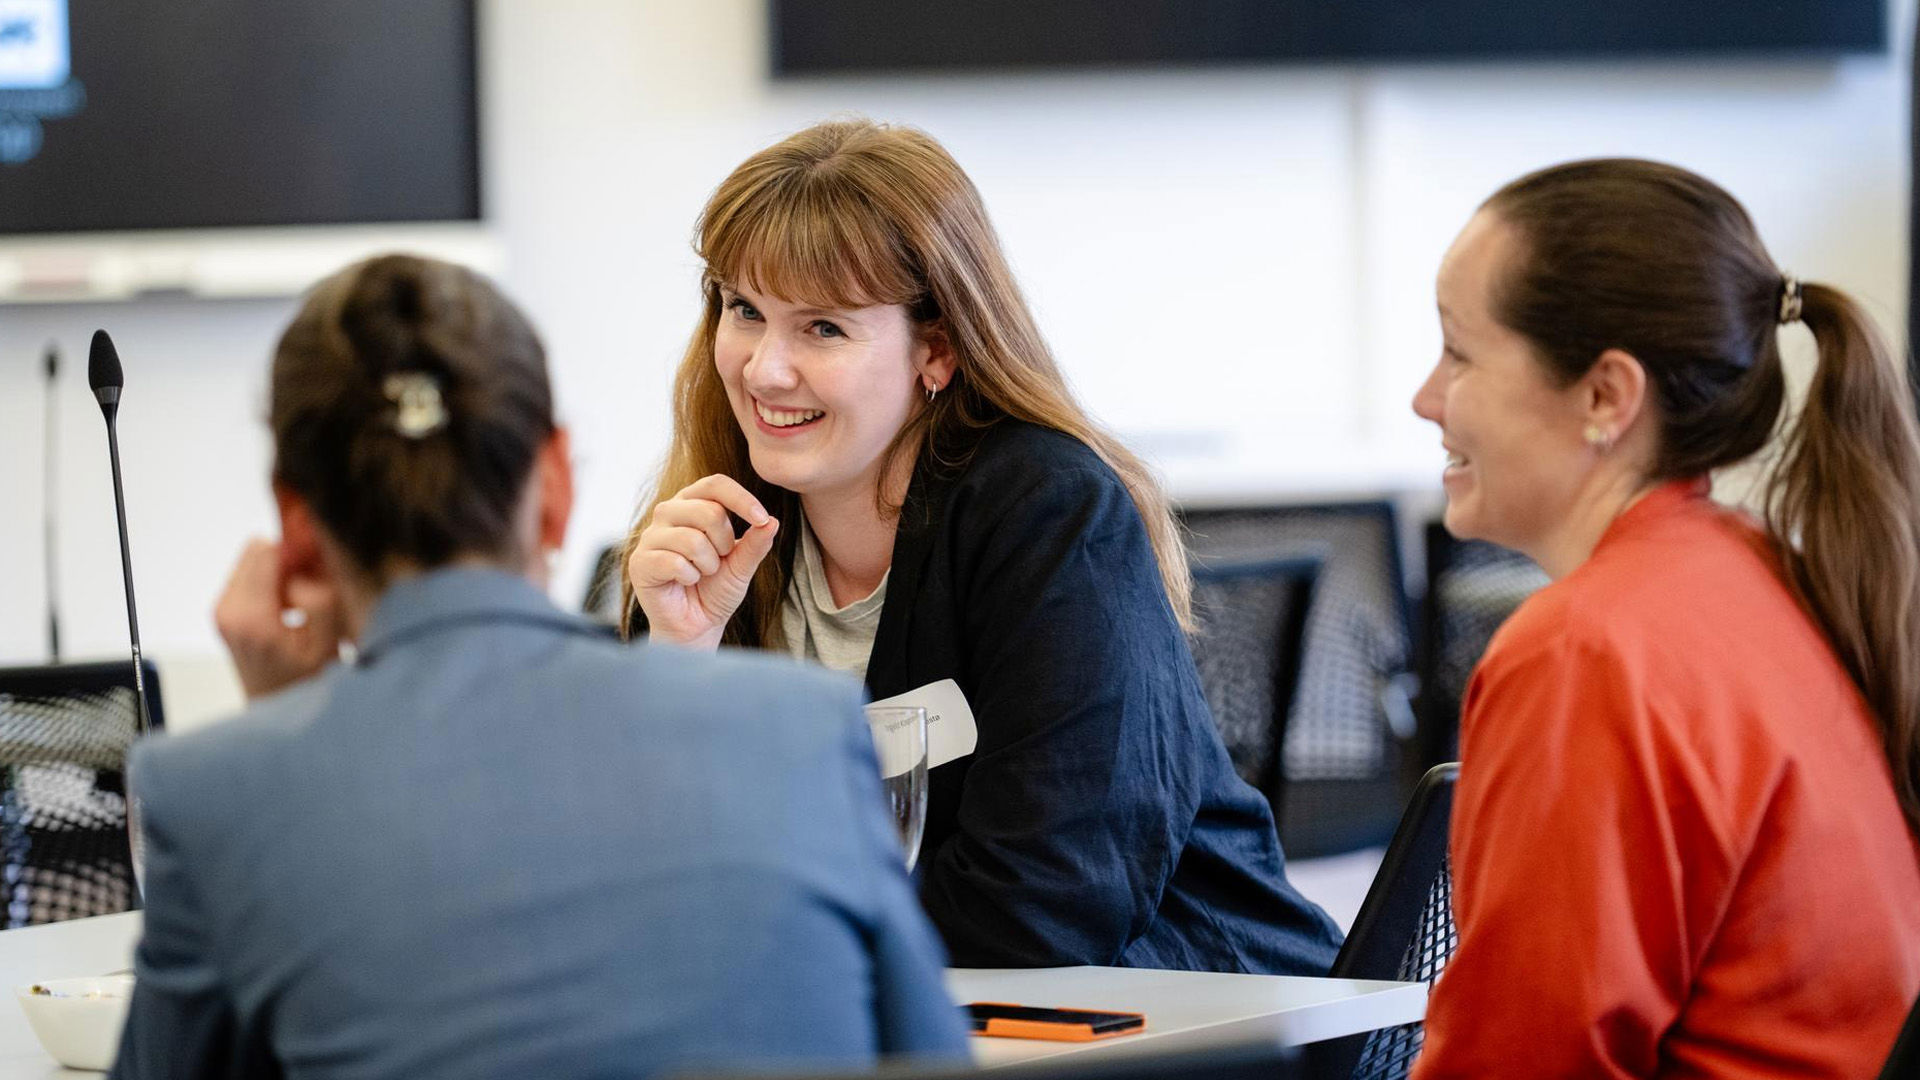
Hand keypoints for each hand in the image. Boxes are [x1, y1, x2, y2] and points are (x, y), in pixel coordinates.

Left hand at [213, 539, 344, 700]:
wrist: (276, 708)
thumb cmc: (304, 683)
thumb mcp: (327, 644)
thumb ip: (319, 601)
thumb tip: (303, 569)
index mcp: (251, 618)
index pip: (269, 551)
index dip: (298, 554)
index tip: (318, 572)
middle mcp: (228, 610)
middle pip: (259, 550)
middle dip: (289, 563)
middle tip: (310, 593)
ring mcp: (222, 610)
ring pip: (254, 559)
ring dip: (280, 573)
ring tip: (297, 606)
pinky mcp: (223, 609)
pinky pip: (250, 574)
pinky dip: (270, 583)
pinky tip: (285, 610)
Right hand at [628, 475, 779, 649]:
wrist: (697, 626)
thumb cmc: (716, 590)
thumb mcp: (742, 566)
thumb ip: (755, 543)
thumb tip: (772, 521)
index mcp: (692, 503)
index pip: (716, 484)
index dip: (741, 498)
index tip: (762, 519)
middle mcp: (668, 513)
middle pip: (708, 511)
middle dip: (725, 543)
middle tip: (719, 562)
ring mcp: (650, 536)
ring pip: (692, 539)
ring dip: (708, 564)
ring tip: (702, 574)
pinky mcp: (640, 562)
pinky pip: (674, 562)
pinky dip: (690, 577)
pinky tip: (686, 582)